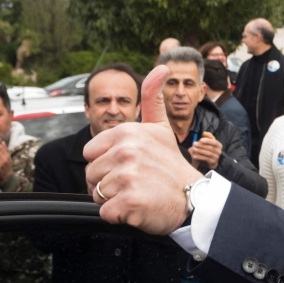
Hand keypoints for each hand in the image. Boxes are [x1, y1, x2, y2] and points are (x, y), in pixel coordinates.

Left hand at [84, 65, 202, 234]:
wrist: (193, 199)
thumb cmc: (172, 166)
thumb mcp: (161, 127)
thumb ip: (153, 98)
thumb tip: (161, 66)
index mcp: (127, 133)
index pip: (90, 153)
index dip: (105, 163)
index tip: (129, 166)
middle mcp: (126, 152)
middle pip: (90, 175)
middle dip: (107, 183)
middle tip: (134, 183)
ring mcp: (127, 176)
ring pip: (96, 194)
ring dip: (113, 200)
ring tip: (137, 193)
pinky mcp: (129, 201)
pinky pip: (105, 213)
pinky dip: (119, 215)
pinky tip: (137, 207)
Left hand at [189, 131, 221, 168]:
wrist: (212, 161)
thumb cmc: (210, 149)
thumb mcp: (210, 142)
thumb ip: (208, 136)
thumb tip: (204, 132)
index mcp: (219, 145)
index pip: (214, 142)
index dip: (208, 141)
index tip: (200, 139)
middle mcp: (219, 151)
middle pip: (210, 148)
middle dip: (201, 145)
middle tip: (194, 143)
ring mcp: (216, 157)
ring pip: (208, 153)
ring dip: (200, 151)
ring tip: (193, 149)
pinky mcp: (213, 162)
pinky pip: (206, 158)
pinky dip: (200, 157)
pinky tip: (194, 156)